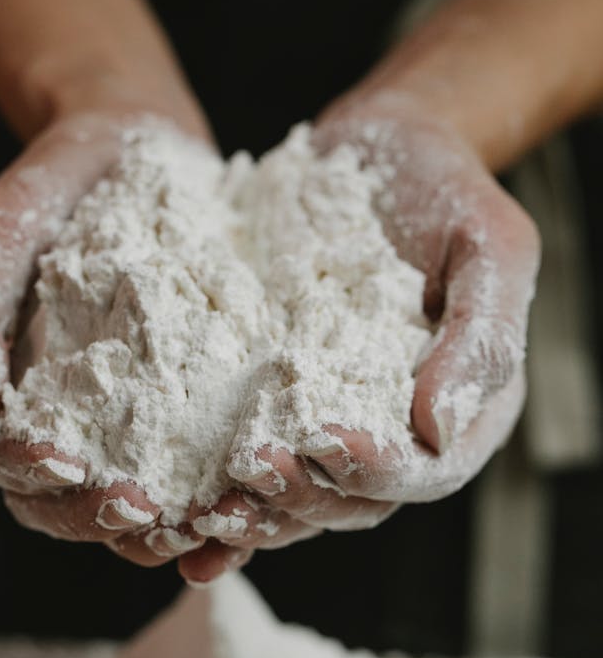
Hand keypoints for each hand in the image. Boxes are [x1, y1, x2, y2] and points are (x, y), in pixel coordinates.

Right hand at [0, 85, 235, 575]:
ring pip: (125, 506)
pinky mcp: (177, 416)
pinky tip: (243, 499)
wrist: (136, 145)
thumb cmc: (53, 186)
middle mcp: (52, 424)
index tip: (67, 465)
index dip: (29, 474)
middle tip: (145, 513)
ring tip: (202, 522)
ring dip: (159, 527)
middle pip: (61, 503)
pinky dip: (210, 496)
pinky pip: (189, 473)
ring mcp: (117, 427)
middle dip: (98, 516)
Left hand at [181, 91, 539, 575]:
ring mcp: (329, 422)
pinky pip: (243, 456)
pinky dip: (210, 485)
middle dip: (299, 496)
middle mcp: (394, 433)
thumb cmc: (447, 189)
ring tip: (200, 508)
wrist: (375, 147)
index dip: (376, 469)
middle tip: (249, 470)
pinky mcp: (273, 403)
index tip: (327, 442)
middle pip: (351, 500)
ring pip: (293, 495)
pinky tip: (168, 501)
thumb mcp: (490, 245)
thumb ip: (483, 336)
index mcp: (462, 412)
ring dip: (248, 510)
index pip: (425, 469)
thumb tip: (441, 429)